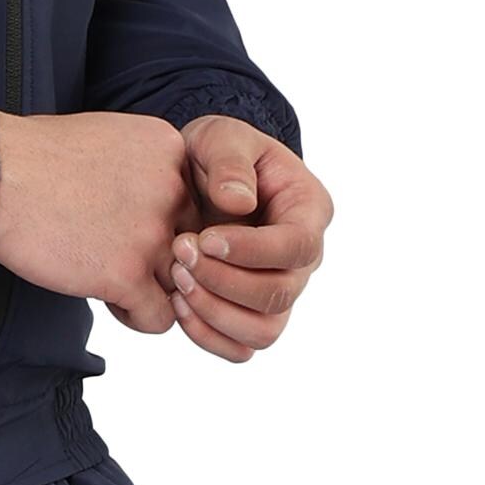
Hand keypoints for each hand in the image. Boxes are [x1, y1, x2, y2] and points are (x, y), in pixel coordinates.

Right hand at [0, 108, 191, 329]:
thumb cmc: (33, 154)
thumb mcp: (109, 136)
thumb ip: (144, 166)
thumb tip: (155, 201)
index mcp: (170, 151)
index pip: (195, 203)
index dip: (168, 222)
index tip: (129, 225)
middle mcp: (172, 190)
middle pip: (193, 245)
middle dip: (161, 256)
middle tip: (119, 255)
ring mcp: (152, 234)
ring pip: (182, 284)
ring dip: (150, 288)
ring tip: (111, 279)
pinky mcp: (126, 274)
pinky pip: (159, 318)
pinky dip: (137, 316)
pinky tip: (108, 299)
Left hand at [164, 118, 333, 360]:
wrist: (196, 176)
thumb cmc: (218, 154)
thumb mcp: (222, 137)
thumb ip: (230, 162)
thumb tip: (240, 202)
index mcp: (308, 210)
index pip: (298, 246)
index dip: (253, 251)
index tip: (205, 238)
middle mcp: (301, 259)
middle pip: (280, 295)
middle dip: (224, 281)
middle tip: (180, 252)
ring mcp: (278, 291)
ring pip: (263, 331)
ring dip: (214, 312)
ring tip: (176, 280)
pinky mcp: (248, 314)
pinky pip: (239, 347)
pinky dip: (206, 335)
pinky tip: (177, 304)